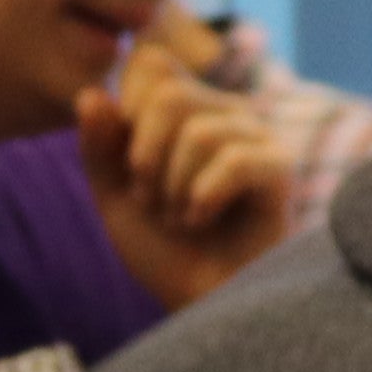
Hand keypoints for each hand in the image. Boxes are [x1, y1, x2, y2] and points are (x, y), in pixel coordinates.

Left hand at [78, 34, 291, 308]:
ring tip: (180, 220)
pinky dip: (204, 200)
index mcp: (187, 108)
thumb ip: (99, 148)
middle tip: (150, 201)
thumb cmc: (166, 252)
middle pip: (169, 94)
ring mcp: (258, 136)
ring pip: (199, 131)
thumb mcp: (115, 198)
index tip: (130, 166)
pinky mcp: (281, 169)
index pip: (151, 64)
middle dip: (144, 158)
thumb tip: (91, 95)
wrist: (203, 308)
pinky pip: (235, 161)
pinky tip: (203, 222)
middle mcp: (225, 112)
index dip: (126, 114)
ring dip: (173, 188)